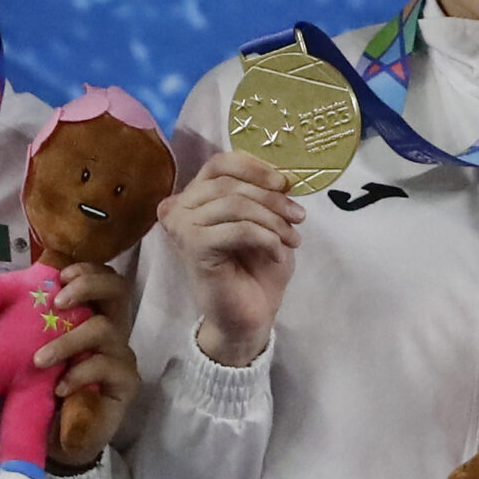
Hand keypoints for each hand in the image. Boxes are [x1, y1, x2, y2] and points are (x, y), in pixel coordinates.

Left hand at [38, 263, 142, 469]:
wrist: (53, 435)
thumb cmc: (40, 386)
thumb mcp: (20, 350)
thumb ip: (4, 325)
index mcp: (89, 315)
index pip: (101, 278)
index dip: (86, 270)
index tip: (60, 276)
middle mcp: (110, 329)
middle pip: (119, 289)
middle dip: (89, 285)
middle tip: (60, 300)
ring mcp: (120, 355)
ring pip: (105, 330)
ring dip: (69, 341)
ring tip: (40, 360)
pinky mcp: (125, 383)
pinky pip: (107, 367)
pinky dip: (80, 373)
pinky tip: (60, 387)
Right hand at [157, 150, 302, 367]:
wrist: (250, 315)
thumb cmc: (256, 268)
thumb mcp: (266, 221)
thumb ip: (265, 194)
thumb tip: (281, 175)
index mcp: (195, 196)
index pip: (221, 163)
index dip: (255, 168)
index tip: (285, 184)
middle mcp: (180, 207)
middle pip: (230, 184)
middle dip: (272, 199)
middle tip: (299, 217)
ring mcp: (182, 227)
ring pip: (235, 205)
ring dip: (273, 221)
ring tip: (292, 240)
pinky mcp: (193, 247)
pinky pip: (238, 229)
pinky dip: (266, 239)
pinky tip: (277, 256)